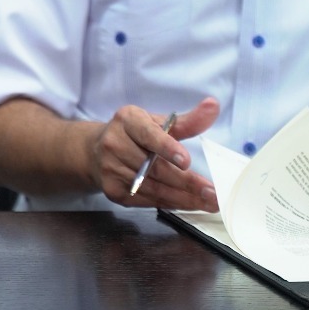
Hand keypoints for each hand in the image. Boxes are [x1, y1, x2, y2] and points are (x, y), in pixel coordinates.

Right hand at [92, 97, 220, 210]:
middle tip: (212, 193)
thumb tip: (213, 105)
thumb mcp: (157, 122)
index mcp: (128, 120)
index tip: (186, 161)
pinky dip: (169, 203)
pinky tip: (187, 204)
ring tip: (207, 202)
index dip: (167, 148)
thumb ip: (186, 120)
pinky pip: (146, 201)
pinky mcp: (112, 190)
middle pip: (155, 168)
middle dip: (187, 183)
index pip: (148, 135)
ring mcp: (111, 169)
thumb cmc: (134, 135)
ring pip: (153, 188)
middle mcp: (114, 143)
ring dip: (183, 198)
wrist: (95, 152)